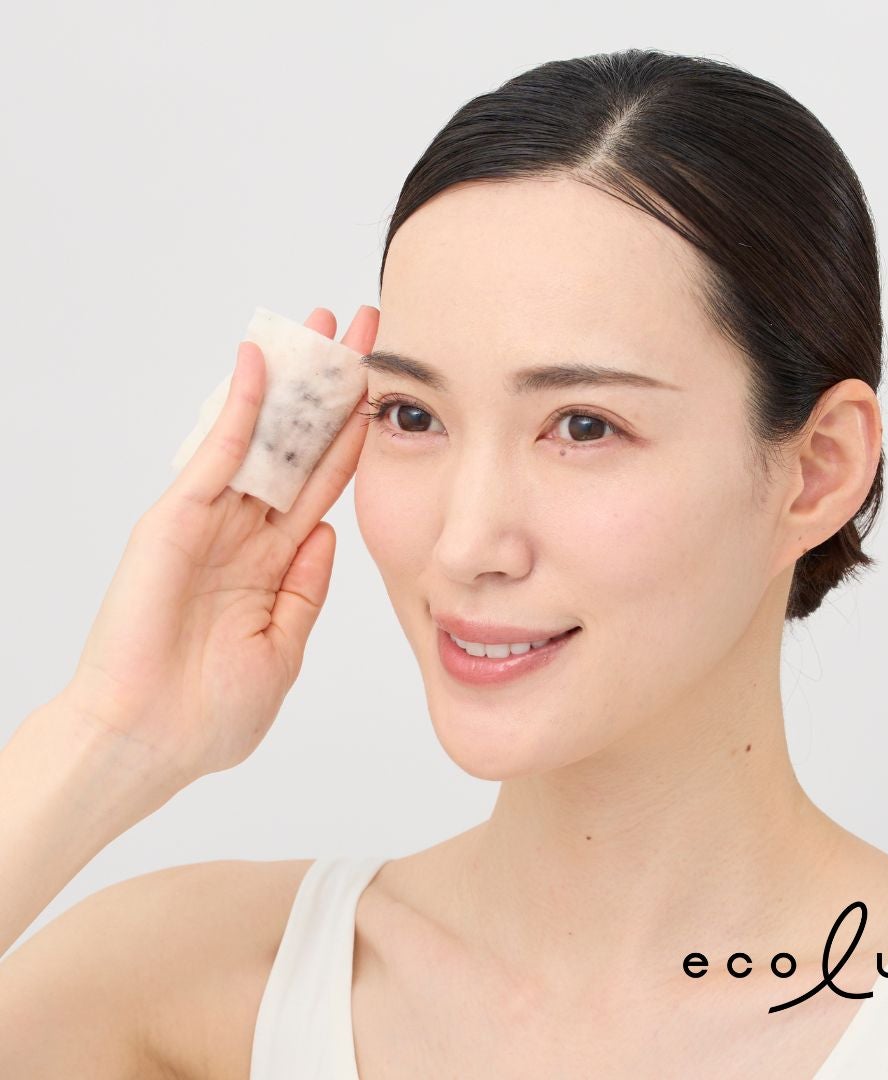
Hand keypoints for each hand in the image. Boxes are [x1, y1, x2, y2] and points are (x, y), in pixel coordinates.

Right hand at [63, 306, 377, 792]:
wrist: (147, 744)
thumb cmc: (209, 712)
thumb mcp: (282, 643)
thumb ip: (305, 586)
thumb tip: (329, 533)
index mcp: (274, 559)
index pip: (324, 481)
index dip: (355, 434)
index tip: (388, 391)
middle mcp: (245, 530)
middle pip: (299, 443)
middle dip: (333, 389)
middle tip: (363, 332)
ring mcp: (209, 520)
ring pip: (262, 435)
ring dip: (292, 380)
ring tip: (323, 327)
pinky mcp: (174, 519)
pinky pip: (215, 454)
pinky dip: (238, 407)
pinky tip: (262, 363)